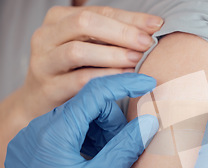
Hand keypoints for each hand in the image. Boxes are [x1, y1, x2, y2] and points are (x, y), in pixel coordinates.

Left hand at [0, 73, 158, 167]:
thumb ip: (127, 146)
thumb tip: (150, 121)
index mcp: (55, 133)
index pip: (95, 93)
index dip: (125, 85)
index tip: (146, 82)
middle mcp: (39, 128)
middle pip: (87, 105)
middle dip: (111, 121)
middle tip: (119, 145)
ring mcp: (32, 135)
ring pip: (77, 115)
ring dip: (98, 130)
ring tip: (103, 156)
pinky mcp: (31, 144)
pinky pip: (64, 127)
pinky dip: (83, 136)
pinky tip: (89, 157)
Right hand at [22, 6, 162, 118]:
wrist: (38, 103)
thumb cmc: (72, 71)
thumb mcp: (91, 48)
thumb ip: (114, 37)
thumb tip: (154, 27)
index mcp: (59, 19)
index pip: (99, 12)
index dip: (130, 18)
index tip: (156, 25)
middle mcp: (46, 36)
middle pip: (85, 23)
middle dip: (121, 32)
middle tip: (147, 43)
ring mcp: (44, 62)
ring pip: (78, 51)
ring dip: (113, 55)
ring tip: (137, 59)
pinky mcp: (48, 88)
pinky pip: (79, 80)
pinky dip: (105, 77)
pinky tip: (125, 78)